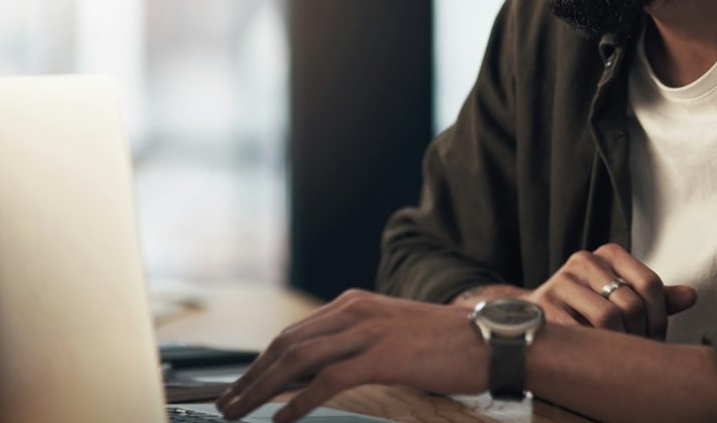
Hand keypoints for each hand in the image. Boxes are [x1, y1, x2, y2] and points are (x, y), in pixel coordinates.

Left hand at [215, 289, 485, 421]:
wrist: (490, 341)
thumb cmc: (446, 344)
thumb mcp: (391, 335)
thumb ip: (354, 346)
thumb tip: (315, 375)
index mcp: (355, 304)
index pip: (294, 333)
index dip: (261, 360)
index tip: (240, 385)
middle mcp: (355, 311)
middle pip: (287, 343)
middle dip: (251, 375)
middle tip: (226, 403)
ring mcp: (368, 331)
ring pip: (298, 359)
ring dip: (262, 388)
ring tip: (240, 411)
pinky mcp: (382, 356)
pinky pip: (328, 380)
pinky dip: (299, 401)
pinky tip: (283, 418)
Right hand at [528, 243, 695, 338]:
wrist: (539, 312)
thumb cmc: (592, 305)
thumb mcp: (625, 295)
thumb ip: (657, 297)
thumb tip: (691, 296)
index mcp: (609, 253)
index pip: (650, 283)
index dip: (659, 317)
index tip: (655, 337)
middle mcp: (584, 260)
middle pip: (631, 303)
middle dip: (640, 335)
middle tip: (638, 352)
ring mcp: (561, 282)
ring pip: (607, 318)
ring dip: (620, 344)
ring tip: (620, 355)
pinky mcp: (545, 306)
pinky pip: (580, 333)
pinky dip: (595, 349)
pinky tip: (596, 354)